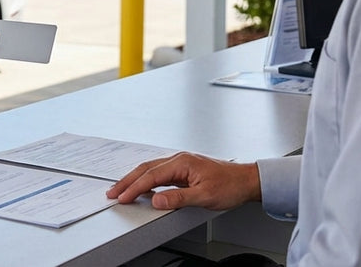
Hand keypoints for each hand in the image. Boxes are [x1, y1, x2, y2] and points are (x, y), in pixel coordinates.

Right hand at [105, 152, 260, 210]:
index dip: (134, 188)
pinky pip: (158, 172)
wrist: (247, 180)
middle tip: (113, 192)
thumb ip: (178, 198)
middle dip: (127, 181)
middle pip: (145, 169)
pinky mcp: (184, 169)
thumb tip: (156, 200)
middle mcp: (179, 159)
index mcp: (182, 162)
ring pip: (150, 169)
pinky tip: (143, 186)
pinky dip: (146, 179)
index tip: (122, 197)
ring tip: (122, 189)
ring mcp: (181, 163)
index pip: (151, 176)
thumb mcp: (204, 196)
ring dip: (134, 179)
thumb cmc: (230, 185)